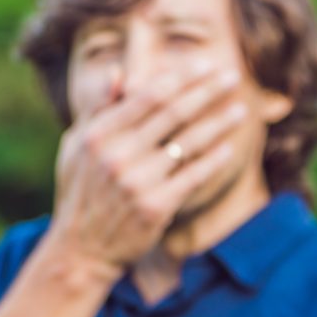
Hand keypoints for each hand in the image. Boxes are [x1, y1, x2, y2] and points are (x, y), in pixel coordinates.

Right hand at [45, 60, 246, 273]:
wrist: (81, 250)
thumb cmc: (81, 193)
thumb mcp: (76, 147)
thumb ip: (97, 109)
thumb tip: (119, 73)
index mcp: (98, 134)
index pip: (148, 96)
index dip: (181, 78)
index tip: (205, 65)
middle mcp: (117, 154)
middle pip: (173, 113)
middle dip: (207, 92)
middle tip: (233, 76)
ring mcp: (137, 181)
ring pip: (188, 143)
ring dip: (219, 123)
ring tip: (240, 110)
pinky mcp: (155, 207)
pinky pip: (192, 176)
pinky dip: (212, 160)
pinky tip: (228, 147)